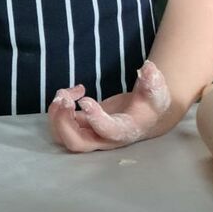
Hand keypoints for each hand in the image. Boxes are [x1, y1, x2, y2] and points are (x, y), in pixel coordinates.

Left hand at [48, 59, 170, 152]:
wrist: (142, 115)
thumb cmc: (149, 105)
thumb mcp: (156, 93)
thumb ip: (152, 83)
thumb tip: (147, 68)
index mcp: (124, 131)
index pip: (108, 131)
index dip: (95, 118)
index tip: (85, 99)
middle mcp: (103, 138)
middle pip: (76, 143)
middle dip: (64, 123)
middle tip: (65, 100)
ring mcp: (89, 134)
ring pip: (62, 135)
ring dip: (56, 114)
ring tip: (64, 93)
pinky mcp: (80, 125)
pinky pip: (61, 123)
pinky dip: (60, 106)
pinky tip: (74, 91)